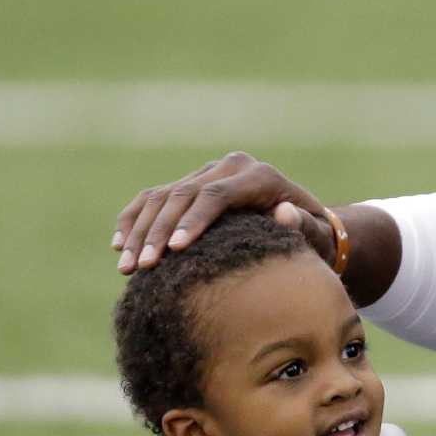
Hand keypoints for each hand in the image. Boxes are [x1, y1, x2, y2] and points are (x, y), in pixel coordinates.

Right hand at [114, 151, 336, 273]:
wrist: (307, 225)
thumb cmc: (315, 238)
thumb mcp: (317, 237)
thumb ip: (304, 226)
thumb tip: (284, 212)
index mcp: (260, 176)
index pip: (217, 195)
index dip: (193, 221)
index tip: (173, 251)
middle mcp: (230, 168)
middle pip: (183, 195)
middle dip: (158, 232)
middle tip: (142, 267)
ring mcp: (207, 173)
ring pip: (162, 197)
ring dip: (138, 231)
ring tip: (126, 266)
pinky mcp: (191, 185)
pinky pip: (153, 198)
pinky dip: (133, 219)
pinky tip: (118, 244)